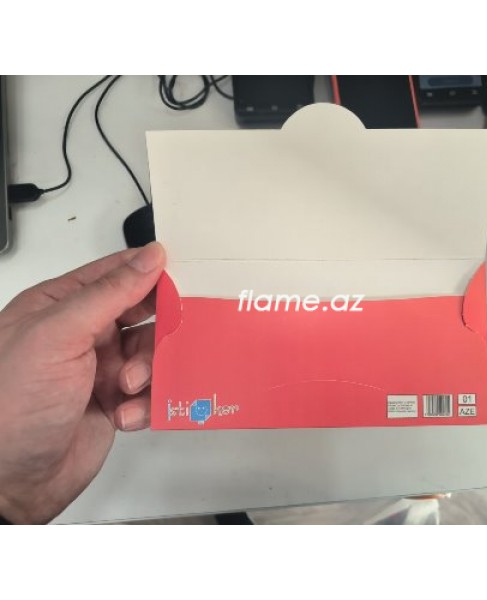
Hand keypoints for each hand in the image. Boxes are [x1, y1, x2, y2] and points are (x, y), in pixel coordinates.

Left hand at [0, 242, 165, 523]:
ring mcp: (100, 368)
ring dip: (150, 371)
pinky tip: (126, 412)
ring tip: (130, 386)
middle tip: (167, 338)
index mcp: (62, 306)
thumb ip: (109, 293)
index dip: (151, 274)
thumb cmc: (11, 404)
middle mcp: (83, 334)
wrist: (11, 480)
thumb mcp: (59, 335)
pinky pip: (151, 390)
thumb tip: (149, 257)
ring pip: (152, 353)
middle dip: (157, 330)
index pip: (117, 274)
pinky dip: (146, 402)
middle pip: (143, 314)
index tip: (183, 280)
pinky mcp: (114, 400)